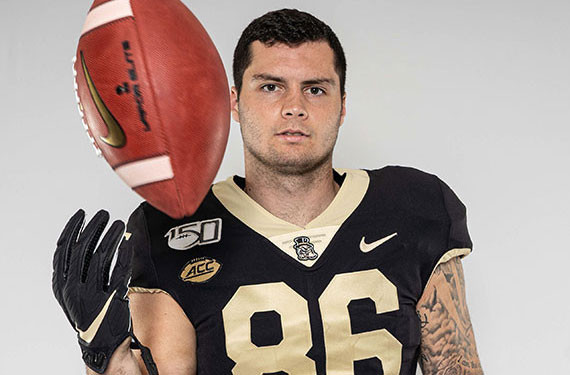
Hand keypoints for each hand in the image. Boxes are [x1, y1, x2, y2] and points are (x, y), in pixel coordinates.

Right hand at [52, 209, 131, 373]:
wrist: (101, 342)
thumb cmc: (89, 311)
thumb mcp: (73, 291)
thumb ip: (75, 268)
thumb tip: (86, 236)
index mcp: (61, 285)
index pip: (63, 249)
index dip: (72, 229)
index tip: (81, 214)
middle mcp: (73, 289)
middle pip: (82, 249)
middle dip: (93, 227)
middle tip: (103, 213)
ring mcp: (93, 294)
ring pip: (101, 256)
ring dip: (110, 236)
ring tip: (118, 223)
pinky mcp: (113, 298)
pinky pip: (119, 271)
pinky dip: (123, 255)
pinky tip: (127, 242)